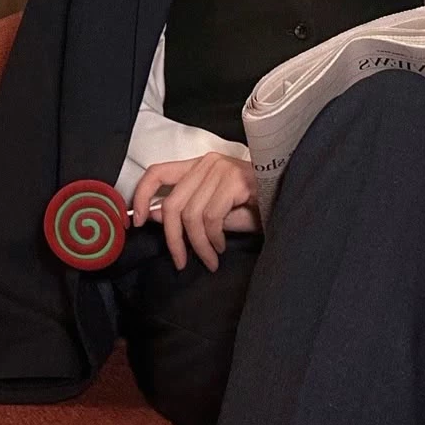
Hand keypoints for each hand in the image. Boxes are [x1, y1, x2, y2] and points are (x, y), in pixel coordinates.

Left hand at [131, 153, 261, 271]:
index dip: (142, 196)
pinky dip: (213, 240)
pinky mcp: (235, 181)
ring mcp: (221, 170)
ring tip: (210, 258)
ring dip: (199, 245)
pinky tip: (220, 247)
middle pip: (173, 204)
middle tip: (181, 261)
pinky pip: (211, 218)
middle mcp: (207, 163)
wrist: (287, 198)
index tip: (136, 222)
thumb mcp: (215, 212)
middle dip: (173, 239)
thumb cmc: (254, 206)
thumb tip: (155, 217)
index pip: (157, 172)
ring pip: (192, 215)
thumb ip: (186, 212)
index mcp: (198, 165)